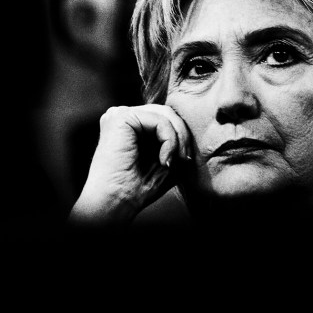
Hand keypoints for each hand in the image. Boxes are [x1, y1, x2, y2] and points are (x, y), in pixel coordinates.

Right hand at [69, 104, 189, 225]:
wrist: (116, 201)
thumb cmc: (139, 186)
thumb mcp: (167, 159)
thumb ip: (177, 140)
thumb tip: (196, 126)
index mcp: (130, 125)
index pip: (165, 117)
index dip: (181, 136)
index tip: (184, 161)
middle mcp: (122, 115)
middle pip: (167, 112)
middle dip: (182, 136)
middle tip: (184, 160)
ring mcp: (119, 114)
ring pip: (165, 114)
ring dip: (178, 139)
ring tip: (174, 161)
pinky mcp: (121, 117)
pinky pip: (159, 120)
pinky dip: (169, 140)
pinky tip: (164, 159)